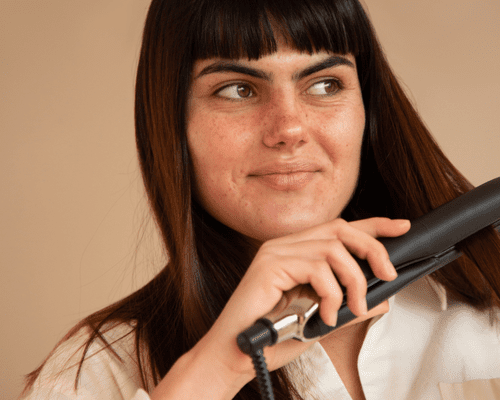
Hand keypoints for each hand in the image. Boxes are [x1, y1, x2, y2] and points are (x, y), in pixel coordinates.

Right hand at [154, 217, 410, 398]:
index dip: (373, 225)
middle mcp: (286, 245)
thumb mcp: (322, 319)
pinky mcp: (269, 265)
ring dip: (353, 281)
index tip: (401, 227)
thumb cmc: (275, 337)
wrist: (239, 354)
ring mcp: (276, 252)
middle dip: (372, 248)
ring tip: (350, 308)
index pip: (340, 229)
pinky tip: (324, 315)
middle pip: (340, 229)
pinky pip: (316, 269)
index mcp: (297, 252)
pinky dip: (330, 294)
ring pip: (332, 249)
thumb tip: (382, 299)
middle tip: (388, 274)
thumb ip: (349, 306)